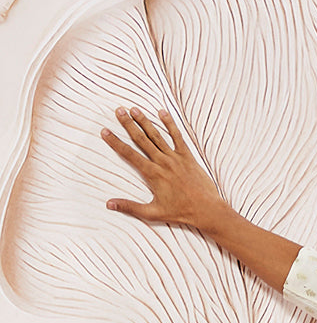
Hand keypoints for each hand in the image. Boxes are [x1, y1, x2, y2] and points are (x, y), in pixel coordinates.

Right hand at [100, 106, 223, 228]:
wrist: (206, 209)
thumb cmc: (180, 212)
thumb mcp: (153, 213)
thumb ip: (130, 207)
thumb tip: (109, 204)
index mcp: (152, 174)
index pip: (129, 154)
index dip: (115, 142)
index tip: (105, 131)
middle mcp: (162, 162)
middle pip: (141, 140)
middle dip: (128, 124)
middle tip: (118, 111)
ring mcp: (175, 158)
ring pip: (157, 135)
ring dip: (145, 121)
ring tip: (134, 109)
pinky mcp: (187, 156)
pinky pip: (177, 137)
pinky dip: (170, 124)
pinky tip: (162, 112)